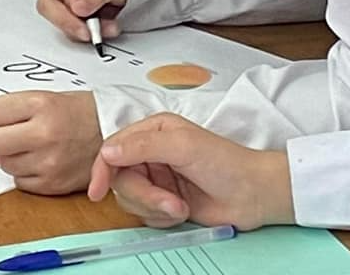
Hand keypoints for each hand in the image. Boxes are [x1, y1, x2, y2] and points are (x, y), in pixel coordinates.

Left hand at [0, 90, 101, 195]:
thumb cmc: (86, 113)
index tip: (5, 117)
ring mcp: (49, 162)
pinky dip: (27, 174)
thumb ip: (20, 109)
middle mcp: (44, 134)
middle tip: (11, 135)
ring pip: (6, 164)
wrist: (118, 134)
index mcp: (42, 105)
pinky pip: (20, 182)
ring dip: (15, 157)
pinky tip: (42, 162)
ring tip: (35, 147)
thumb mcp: (51, 97)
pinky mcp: (53, 184)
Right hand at [85, 114, 295, 231]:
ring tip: (181, 207)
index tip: (97, 190)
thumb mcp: (182, 146)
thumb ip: (142, 146)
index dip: (102, 169)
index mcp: (152, 131)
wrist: (253, 195)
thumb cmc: (225, 163)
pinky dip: (162, 218)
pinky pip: (146, 215)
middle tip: (169, 202)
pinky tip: (182, 212)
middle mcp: (151, 153)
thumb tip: (107, 152)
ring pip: (132, 199)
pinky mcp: (165, 202)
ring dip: (156, 208)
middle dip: (144, 195)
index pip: (113, 148)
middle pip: (121, 179)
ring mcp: (158, 179)